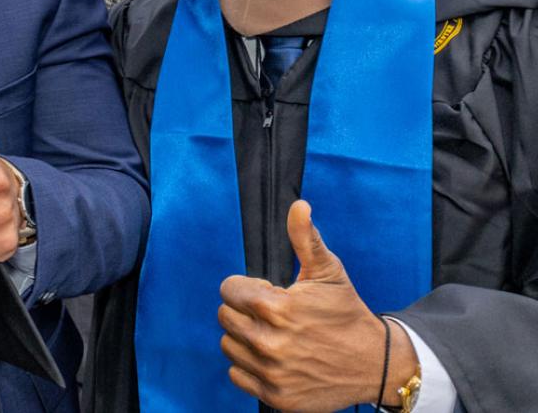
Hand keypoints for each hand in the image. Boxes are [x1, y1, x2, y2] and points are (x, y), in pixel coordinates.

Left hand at [217, 200, 416, 410]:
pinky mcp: (275, 396)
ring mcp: (270, 372)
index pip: (228, 290)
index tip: (270, 293)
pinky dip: (249, 366)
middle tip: (273, 316)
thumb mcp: (328, 272)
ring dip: (245, 338)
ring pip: (228, 345)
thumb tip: (298, 205)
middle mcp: (268, 342)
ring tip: (274, 336)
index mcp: (274, 308)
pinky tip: (274, 358)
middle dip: (244, 311)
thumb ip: (305, 238)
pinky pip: (237, 374)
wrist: (375, 363)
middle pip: (225, 316)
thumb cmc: (347, 313)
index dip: (247, 288)